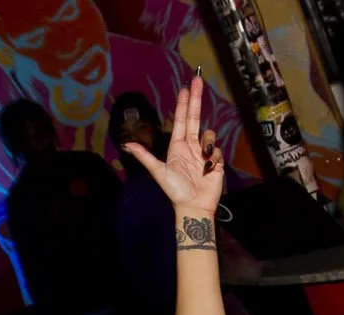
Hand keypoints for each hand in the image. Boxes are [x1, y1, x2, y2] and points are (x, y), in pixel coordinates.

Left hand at [122, 76, 223, 218]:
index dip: (183, 104)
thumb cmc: (175, 190)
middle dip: (196, 99)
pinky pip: (217, 150)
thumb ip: (144, 156)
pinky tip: (208, 169)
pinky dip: (214, 158)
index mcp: (177, 146)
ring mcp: (204, 153)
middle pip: (194, 117)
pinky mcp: (216, 161)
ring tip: (203, 160)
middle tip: (198, 80)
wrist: (193, 205)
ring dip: (207, 143)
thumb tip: (125, 145)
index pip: (181, 120)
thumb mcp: (158, 171)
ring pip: (208, 135)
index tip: (186, 88)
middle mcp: (190, 146)